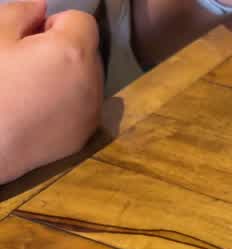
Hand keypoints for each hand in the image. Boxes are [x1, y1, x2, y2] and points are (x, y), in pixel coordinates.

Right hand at [0, 0, 101, 182]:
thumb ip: (21, 13)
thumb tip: (41, 7)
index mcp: (73, 53)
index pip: (83, 21)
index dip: (55, 24)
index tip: (31, 38)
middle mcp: (93, 82)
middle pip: (88, 52)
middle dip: (64, 50)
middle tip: (27, 63)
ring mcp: (92, 112)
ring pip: (88, 80)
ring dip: (68, 76)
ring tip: (32, 88)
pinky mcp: (84, 136)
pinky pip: (84, 107)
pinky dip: (68, 103)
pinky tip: (39, 111)